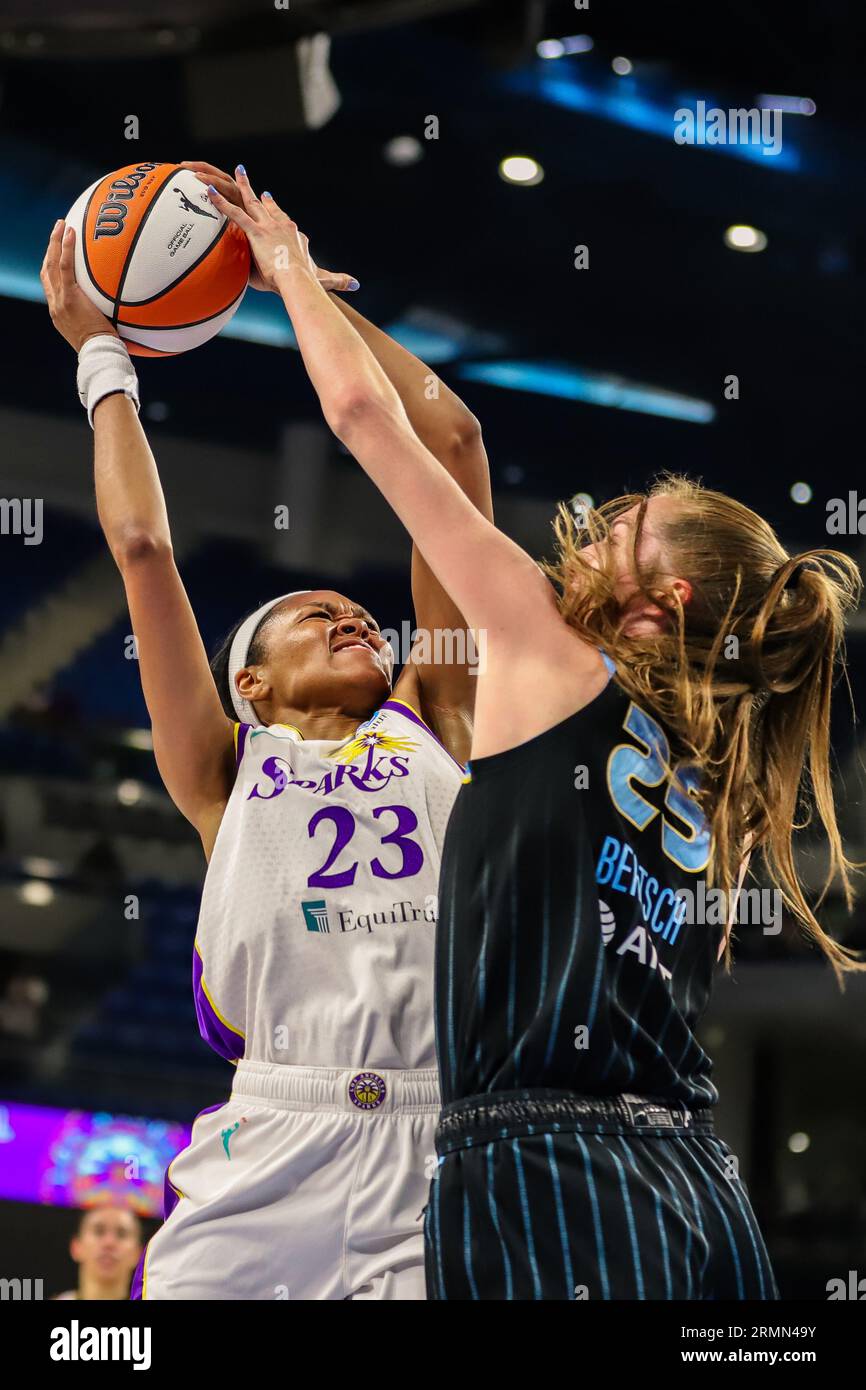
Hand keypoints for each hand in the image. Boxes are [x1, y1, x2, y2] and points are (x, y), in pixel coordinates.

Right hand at [40, 221, 117, 352]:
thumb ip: (102, 316)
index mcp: (60, 312)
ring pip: (51, 264)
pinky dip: (65, 248)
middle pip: (47, 270)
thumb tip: (122, 308)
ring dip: (55, 242)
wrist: (99, 355)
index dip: (52, 266)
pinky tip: (70, 232)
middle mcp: (55, 304)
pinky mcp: (69, 298)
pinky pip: (65, 267)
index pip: (51, 284)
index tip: (58, 252)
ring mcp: (60, 301)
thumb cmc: (105, 349)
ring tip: (62, 224)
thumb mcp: (99, 331)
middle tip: (58, 231)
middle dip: (51, 249)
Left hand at [181, 161, 358, 294]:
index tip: (269, 200)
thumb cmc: (310, 284)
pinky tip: (207, 191)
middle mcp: (280, 225)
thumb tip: (357, 284)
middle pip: (264, 205)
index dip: (276, 210)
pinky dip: (220, 202)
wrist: (300, 281)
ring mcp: (267, 226)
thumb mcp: (325, 280)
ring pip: (247, 201)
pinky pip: (234, 213)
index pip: (283, 219)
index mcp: (294, 235)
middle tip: (245, 177)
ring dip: (235, 186)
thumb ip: (338, 280)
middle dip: (254, 191)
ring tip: (224, 175)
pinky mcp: (255, 232)